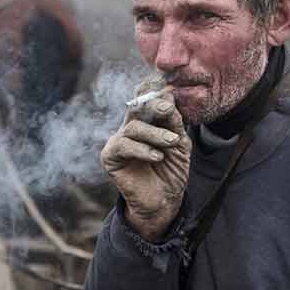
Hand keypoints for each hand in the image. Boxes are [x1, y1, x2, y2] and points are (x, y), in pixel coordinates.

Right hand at [100, 83, 191, 240]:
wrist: (164, 200)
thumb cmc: (171, 170)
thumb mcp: (179, 143)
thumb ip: (174, 122)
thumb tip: (170, 96)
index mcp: (146, 120)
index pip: (144, 97)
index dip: (152, 89)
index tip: (169, 88)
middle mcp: (129, 127)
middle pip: (136, 106)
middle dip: (153, 105)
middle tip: (169, 109)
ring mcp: (118, 141)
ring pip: (133, 127)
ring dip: (155, 134)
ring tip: (172, 143)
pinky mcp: (110, 157)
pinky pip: (123, 146)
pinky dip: (142, 149)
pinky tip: (157, 157)